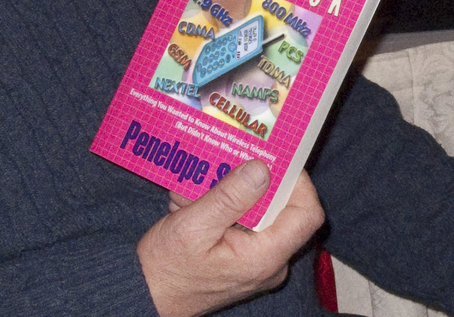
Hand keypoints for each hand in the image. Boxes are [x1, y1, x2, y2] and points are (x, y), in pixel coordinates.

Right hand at [137, 160, 324, 316]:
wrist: (147, 296)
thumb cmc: (166, 268)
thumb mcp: (193, 226)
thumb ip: (229, 198)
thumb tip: (262, 168)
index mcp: (264, 257)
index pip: (306, 214)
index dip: (298, 181)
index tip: (275, 157)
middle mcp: (269, 262)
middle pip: (283, 210)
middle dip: (253, 182)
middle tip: (227, 162)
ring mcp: (257, 263)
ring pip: (260, 215)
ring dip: (231, 195)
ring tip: (197, 190)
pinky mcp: (243, 260)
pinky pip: (245, 226)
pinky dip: (224, 209)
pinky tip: (193, 204)